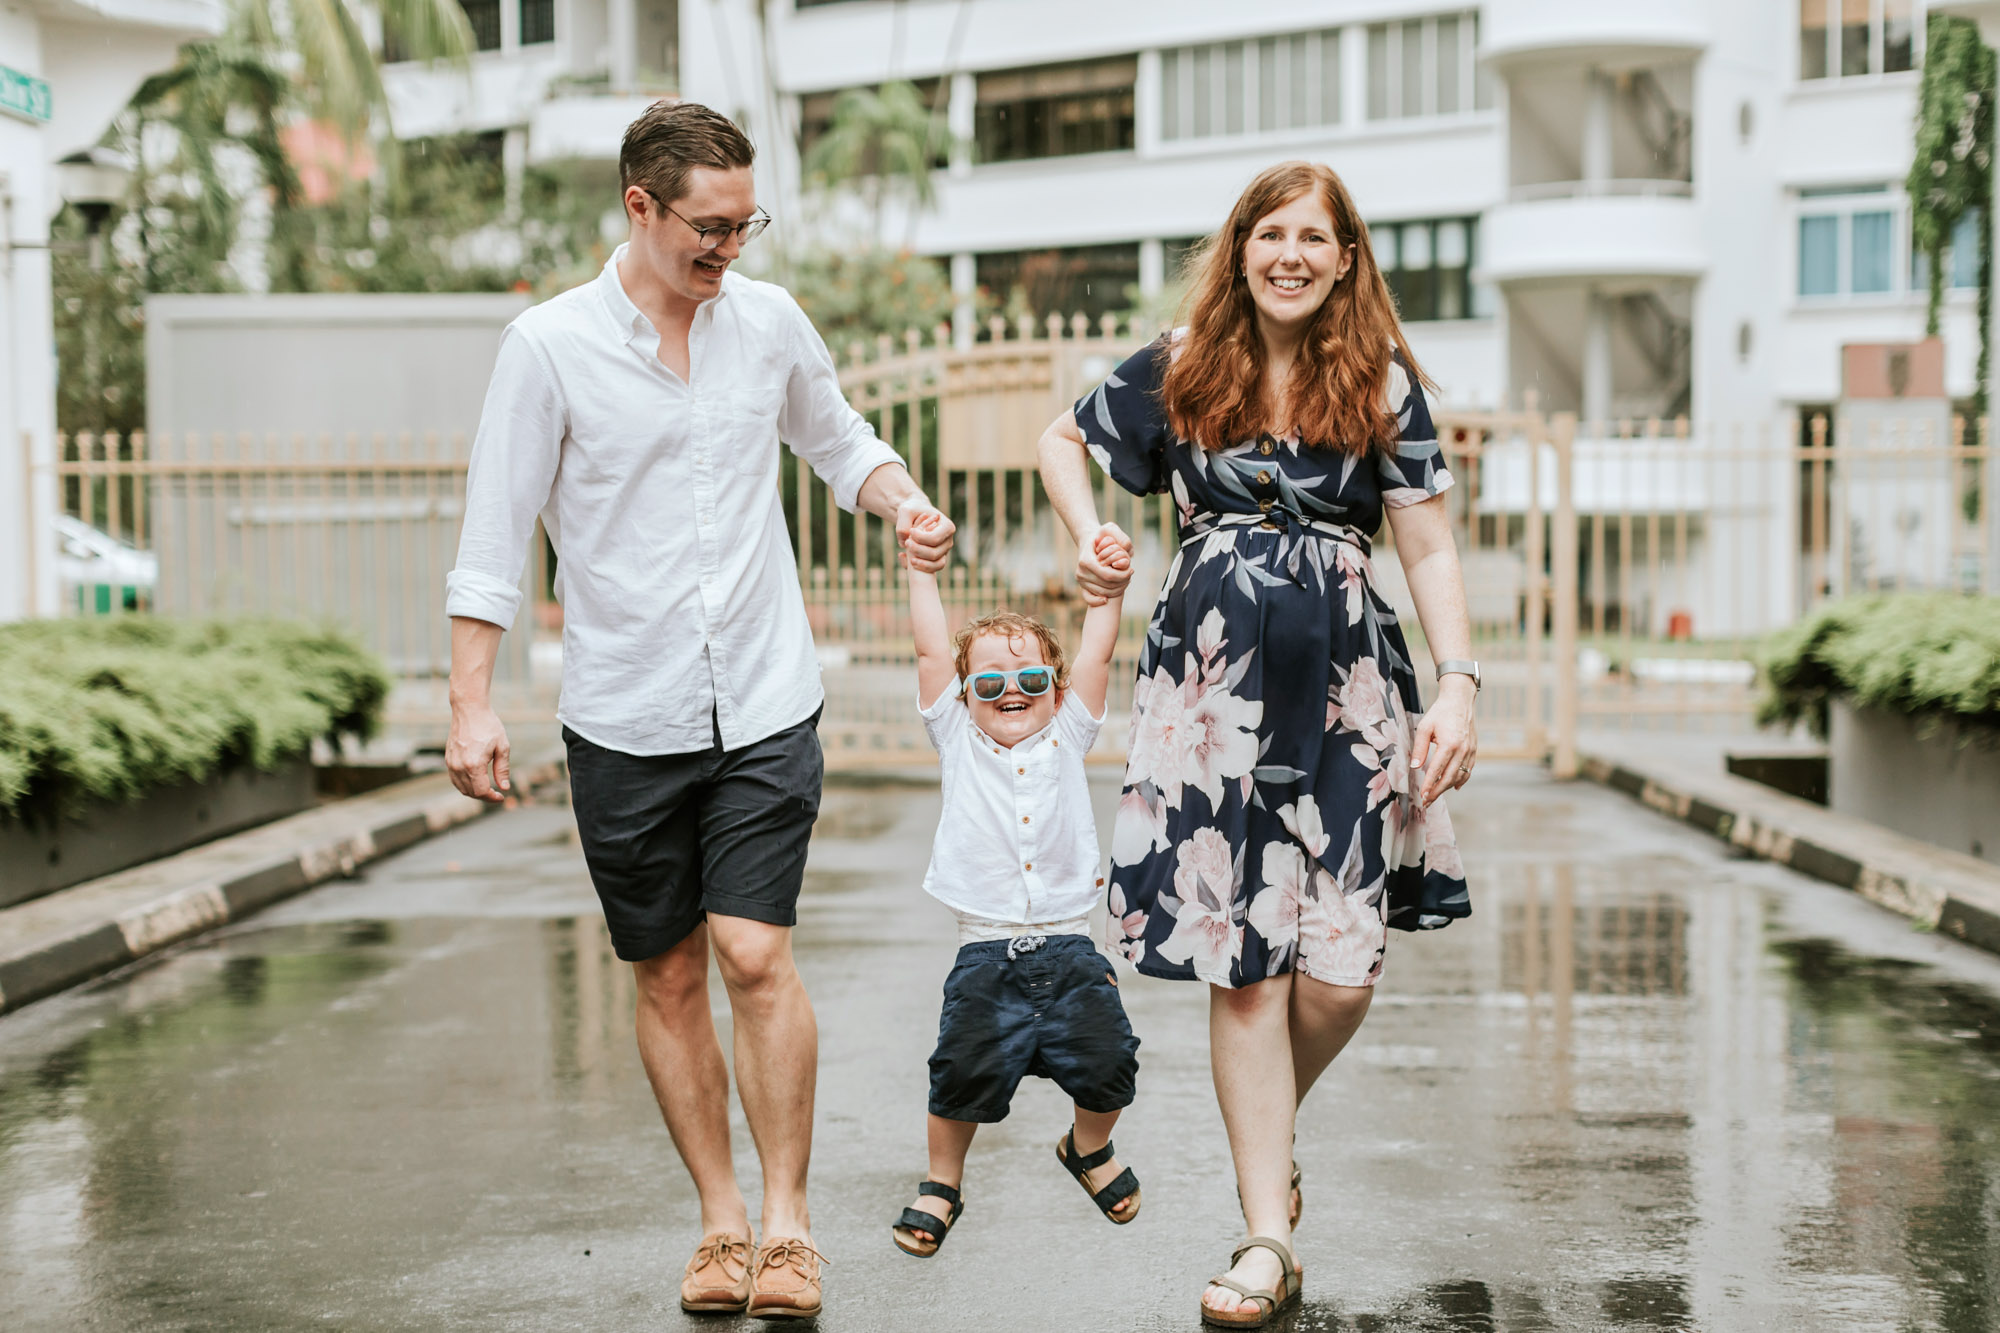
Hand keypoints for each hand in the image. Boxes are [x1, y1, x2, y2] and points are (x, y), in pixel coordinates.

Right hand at [447, 699, 512, 802]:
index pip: (481, 792)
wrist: (469, 710)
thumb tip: (504, 787)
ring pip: (461, 788)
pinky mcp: (448, 759)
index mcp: (474, 764)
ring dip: (474, 792)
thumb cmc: (489, 726)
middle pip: (471, 792)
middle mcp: (459, 766)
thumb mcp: (502, 747)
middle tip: (496, 794)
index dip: (492, 798)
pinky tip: (476, 781)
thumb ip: (502, 769)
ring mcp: (451, 763)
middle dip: (484, 796)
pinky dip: (465, 785)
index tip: (501, 796)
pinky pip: (455, 779)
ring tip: (487, 788)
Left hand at [897, 497, 954, 573]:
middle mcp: (948, 541)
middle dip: (917, 551)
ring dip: (919, 562)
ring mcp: (943, 552)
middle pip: (934, 554)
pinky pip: (930, 570)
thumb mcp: (906, 510)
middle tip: (906, 542)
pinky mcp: (936, 559)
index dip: (920, 538)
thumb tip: (904, 540)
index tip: (911, 531)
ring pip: (935, 564)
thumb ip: (903, 523)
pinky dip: (917, 568)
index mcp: (947, 527)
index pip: (934, 539)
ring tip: (905, 553)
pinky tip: (903, 557)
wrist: (914, 515)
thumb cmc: (913, 510)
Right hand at [1076, 522, 1133, 605]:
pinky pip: (1088, 598)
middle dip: (1122, 582)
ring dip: (1117, 589)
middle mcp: (1081, 572)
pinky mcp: (1082, 585)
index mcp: (1086, 560)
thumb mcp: (1111, 529)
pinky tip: (1106, 600)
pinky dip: (1097, 601)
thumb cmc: (1102, 534)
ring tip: (1125, 580)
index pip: (1107, 575)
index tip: (1131, 570)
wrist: (1089, 539)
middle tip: (1130, 574)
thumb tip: (1126, 551)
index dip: (1122, 576)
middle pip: (1106, 586)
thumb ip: (1121, 539)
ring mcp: (1081, 580)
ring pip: (1102, 593)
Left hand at [1411, 675, 1476, 808]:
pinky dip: (1461, 780)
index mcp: (1449, 744)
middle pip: (1450, 777)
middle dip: (1437, 791)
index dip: (1429, 785)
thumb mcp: (1424, 727)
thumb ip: (1420, 748)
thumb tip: (1415, 767)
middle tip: (1427, 801)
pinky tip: (1454, 787)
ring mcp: (1470, 751)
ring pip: (1460, 776)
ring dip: (1447, 787)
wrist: (1460, 701)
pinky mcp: (1474, 750)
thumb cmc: (1440, 713)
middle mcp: (1462, 750)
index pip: (1437, 770)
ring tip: (1435, 795)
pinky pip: (1468, 770)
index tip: (1423, 795)